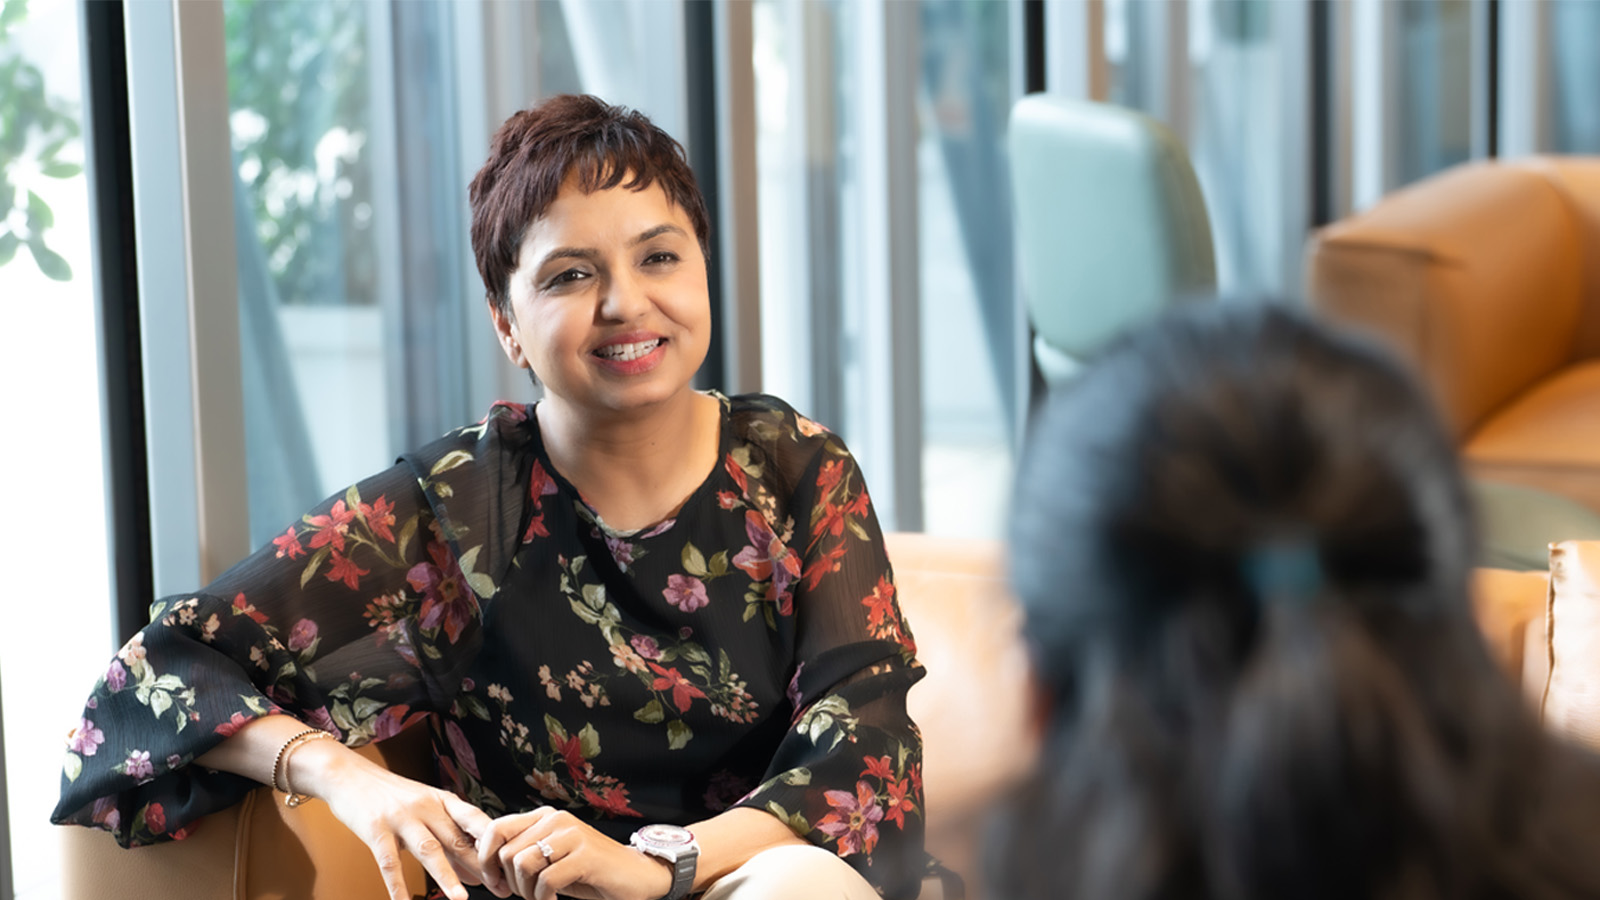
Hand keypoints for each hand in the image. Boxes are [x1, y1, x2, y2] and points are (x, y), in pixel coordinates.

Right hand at [294, 741, 494, 899]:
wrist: (348, 775)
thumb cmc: (392, 797)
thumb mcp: (426, 811)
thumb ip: (451, 841)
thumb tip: (478, 875)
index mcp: (443, 800)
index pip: (476, 820)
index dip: (495, 843)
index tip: (511, 866)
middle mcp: (426, 807)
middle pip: (458, 839)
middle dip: (481, 866)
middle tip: (501, 889)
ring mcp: (401, 817)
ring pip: (429, 850)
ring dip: (447, 876)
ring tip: (461, 899)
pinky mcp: (375, 829)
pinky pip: (389, 862)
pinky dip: (397, 886)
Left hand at [475, 806, 673, 899]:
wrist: (636, 875)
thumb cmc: (589, 872)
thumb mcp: (550, 859)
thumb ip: (524, 853)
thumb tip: (485, 863)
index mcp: (544, 816)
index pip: (495, 829)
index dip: (486, 860)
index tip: (496, 884)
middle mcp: (556, 819)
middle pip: (506, 852)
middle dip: (509, 883)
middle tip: (525, 896)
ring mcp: (571, 835)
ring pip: (522, 864)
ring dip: (526, 892)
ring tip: (541, 898)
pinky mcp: (585, 855)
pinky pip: (546, 880)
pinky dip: (544, 898)